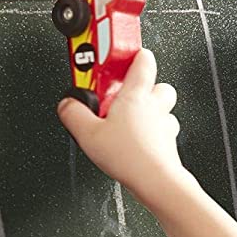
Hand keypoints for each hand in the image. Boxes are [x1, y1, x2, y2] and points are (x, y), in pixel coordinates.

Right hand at [57, 49, 186, 208]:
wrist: (157, 182)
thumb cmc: (130, 157)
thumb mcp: (88, 134)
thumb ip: (73, 114)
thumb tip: (67, 103)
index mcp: (136, 94)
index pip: (142, 59)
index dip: (131, 54)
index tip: (116, 58)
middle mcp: (155, 105)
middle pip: (156, 82)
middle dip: (141, 86)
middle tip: (121, 95)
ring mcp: (165, 125)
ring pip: (163, 108)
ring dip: (148, 111)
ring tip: (129, 121)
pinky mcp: (169, 144)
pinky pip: (163, 132)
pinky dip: (153, 134)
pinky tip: (138, 144)